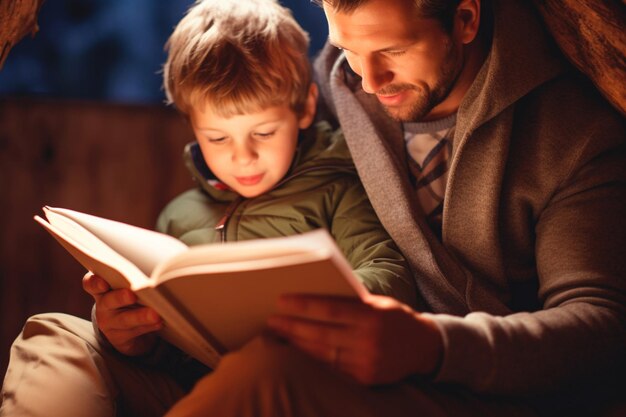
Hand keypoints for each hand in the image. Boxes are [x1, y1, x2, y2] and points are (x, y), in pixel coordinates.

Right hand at [82, 272, 162, 355]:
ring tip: (155, 315)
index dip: (94, 283)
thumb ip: (135, 278)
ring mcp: (110, 323)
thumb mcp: (128, 286)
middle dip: (120, 297)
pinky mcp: (119, 338)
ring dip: (140, 316)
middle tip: (132, 295)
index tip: (103, 283)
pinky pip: (134, 332)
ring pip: (124, 319)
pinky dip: (148, 326)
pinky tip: (159, 322)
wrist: (132, 327)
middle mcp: (103, 305)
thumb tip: (156, 269)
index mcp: (103, 289)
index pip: (91, 284)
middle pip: (109, 301)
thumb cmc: (131, 298)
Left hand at [267, 294, 441, 384]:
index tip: (281, 301)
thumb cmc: (395, 317)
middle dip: (292, 327)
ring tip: (278, 337)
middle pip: (321, 334)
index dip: (303, 305)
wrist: (425, 346)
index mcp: (372, 316)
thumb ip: (351, 301)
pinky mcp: (365, 378)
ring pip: (323, 354)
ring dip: (297, 346)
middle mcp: (369, 340)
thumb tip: (314, 296)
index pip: (330, 309)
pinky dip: (312, 361)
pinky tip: (297, 353)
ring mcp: (367, 362)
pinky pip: (332, 369)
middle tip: (271, 321)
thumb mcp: (378, 302)